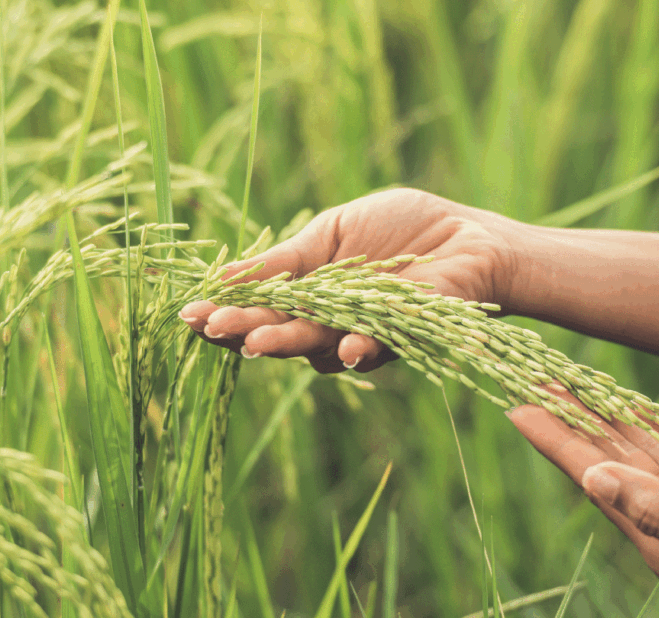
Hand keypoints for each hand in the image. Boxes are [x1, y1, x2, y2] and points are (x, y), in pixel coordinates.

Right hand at [178, 188, 520, 372]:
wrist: (467, 236)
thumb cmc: (402, 227)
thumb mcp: (333, 232)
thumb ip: (286, 260)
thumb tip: (224, 276)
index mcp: (306, 293)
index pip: (256, 308)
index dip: (224, 312)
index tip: (190, 313)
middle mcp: (326, 323)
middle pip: (277, 332)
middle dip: (243, 331)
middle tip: (215, 329)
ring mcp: (359, 335)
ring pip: (315, 347)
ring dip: (287, 343)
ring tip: (257, 340)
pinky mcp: (400, 339)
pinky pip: (371, 349)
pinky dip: (356, 349)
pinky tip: (343, 348)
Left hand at [507, 389, 658, 617]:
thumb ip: (656, 511)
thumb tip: (593, 479)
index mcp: (657, 537)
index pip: (592, 477)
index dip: (554, 440)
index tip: (517, 407)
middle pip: (608, 456)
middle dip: (571, 418)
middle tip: (534, 378)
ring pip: (642, 446)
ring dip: (606, 413)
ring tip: (568, 380)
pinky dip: (654, 420)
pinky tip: (626, 401)